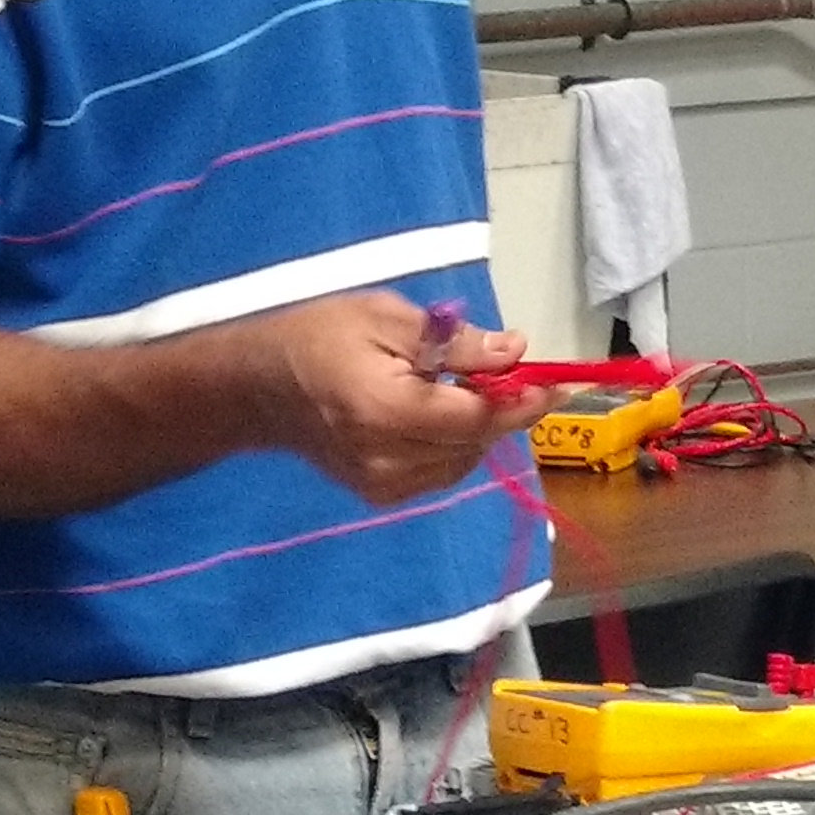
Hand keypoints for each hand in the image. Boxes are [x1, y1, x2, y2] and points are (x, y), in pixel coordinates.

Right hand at [246, 289, 539, 502]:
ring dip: (477, 428)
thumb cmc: (319, 336)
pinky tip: (434, 414)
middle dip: (501, 409)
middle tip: (505, 370)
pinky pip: (440, 473)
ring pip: (463, 462)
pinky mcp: (378, 496)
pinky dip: (452, 445)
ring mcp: (381, 485)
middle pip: (475, 443)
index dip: (522, 402)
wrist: (258, 386)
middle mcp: (386, 459)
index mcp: (387, 411)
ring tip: (458, 388)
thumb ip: (454, 342)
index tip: (555, 382)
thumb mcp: (388, 318)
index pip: (476, 419)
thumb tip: (516, 352)